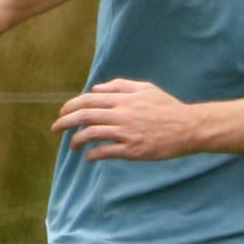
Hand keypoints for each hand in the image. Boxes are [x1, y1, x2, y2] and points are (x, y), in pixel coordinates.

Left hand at [52, 78, 197, 160]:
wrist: (188, 127)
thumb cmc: (168, 107)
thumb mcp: (146, 89)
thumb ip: (120, 86)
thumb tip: (96, 89)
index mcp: (123, 99)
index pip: (88, 100)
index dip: (71, 106)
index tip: (62, 113)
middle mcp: (122, 114)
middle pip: (84, 116)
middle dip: (65, 122)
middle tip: (55, 128)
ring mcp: (126, 133)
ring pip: (91, 134)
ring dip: (76, 140)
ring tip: (72, 147)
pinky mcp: (132, 150)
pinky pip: (105, 151)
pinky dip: (93, 154)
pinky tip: (89, 156)